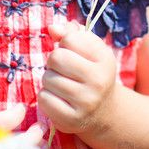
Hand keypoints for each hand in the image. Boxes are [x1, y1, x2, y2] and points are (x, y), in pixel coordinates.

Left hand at [38, 20, 118, 134]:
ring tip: (62, 84)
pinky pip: (44, 98)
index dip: (65, 44)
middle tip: (63, 70)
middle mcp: (98, 81)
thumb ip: (70, 34)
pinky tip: (58, 98)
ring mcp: (86, 102)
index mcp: (105, 59)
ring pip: (47, 78)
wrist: (103, 110)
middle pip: (56, 58)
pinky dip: (46, 96)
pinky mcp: (71, 120)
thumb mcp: (89, 50)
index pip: (69, 39)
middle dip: (54, 62)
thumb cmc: (91, 72)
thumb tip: (52, 28)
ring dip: (49, 79)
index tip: (74, 53)